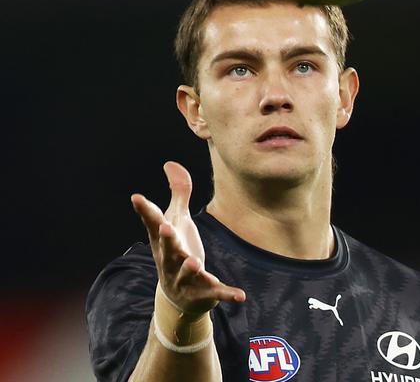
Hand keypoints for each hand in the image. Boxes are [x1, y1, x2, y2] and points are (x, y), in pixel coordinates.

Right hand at [131, 161, 245, 314]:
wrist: (178, 298)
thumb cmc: (177, 250)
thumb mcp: (177, 221)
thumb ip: (178, 193)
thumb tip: (170, 163)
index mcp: (165, 242)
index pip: (153, 224)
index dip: (146, 210)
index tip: (137, 197)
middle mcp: (171, 261)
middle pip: (168, 250)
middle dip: (168, 240)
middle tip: (166, 227)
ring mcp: (186, 279)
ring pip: (186, 273)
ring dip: (190, 268)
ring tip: (195, 262)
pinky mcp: (205, 292)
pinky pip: (216, 293)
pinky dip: (227, 294)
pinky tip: (241, 295)